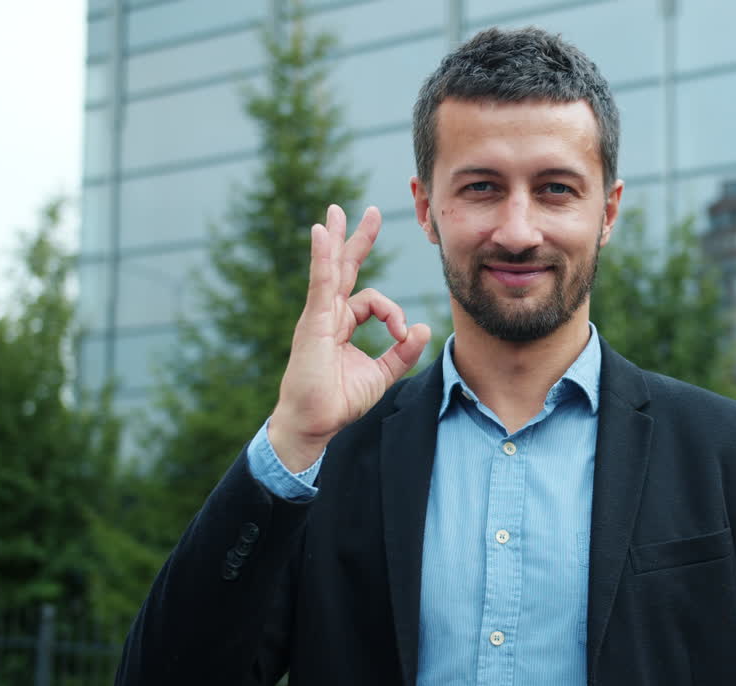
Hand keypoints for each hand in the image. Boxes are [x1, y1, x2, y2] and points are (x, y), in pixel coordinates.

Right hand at [269, 205, 431, 471]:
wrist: (316, 423)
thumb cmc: (340, 400)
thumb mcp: (381, 374)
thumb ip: (402, 352)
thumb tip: (423, 328)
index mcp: (343, 324)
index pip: (372, 300)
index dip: (394, 313)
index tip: (403, 334)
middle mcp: (328, 315)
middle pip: (345, 269)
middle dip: (357, 239)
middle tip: (369, 211)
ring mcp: (318, 316)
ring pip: (330, 270)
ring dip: (335, 239)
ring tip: (335, 213)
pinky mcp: (313, 322)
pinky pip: (320, 284)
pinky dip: (321, 258)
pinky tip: (321, 234)